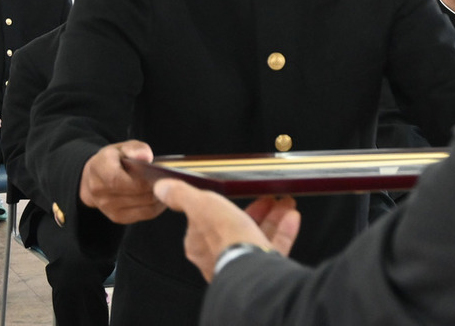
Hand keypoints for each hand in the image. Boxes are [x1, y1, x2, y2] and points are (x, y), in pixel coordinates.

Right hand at [79, 140, 164, 224]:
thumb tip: (146, 156)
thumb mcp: (124, 147)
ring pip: (144, 205)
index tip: (158, 173)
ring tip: (169, 185)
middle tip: (171, 179)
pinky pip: (146, 213)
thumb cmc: (114, 159)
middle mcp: (99, 190)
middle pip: (136, 193)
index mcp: (99, 168)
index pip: (118, 179)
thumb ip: (135, 148)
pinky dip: (158, 205)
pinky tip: (164, 195)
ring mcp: (107, 207)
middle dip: (156, 186)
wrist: (96, 177)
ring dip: (160, 196)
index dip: (141, 179)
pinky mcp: (118, 217)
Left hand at [154, 179, 300, 281]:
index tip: (235, 192)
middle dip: (254, 209)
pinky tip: (291, 217)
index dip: (222, 203)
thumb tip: (163, 187)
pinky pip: (274, 247)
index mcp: (200, 244)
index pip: (208, 219)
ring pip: (257, 236)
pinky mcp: (263, 268)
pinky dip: (284, 230)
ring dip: (271, 217)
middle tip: (266, 197)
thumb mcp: (202, 206)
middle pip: (237, 227)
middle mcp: (220, 256)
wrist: (253, 264)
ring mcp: (242, 263)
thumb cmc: (225, 238)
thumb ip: (183, 196)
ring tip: (283, 203)